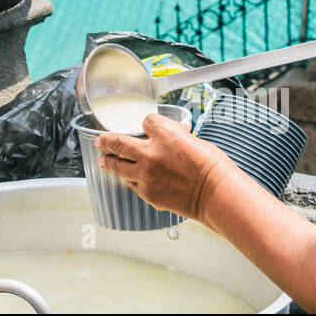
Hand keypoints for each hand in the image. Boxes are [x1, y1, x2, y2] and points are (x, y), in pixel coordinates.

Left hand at [95, 112, 237, 222]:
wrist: (215, 194)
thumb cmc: (211, 168)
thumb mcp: (194, 141)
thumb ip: (177, 137)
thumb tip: (175, 134)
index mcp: (164, 133)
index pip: (146, 121)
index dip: (146, 123)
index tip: (145, 125)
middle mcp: (150, 153)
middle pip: (118, 143)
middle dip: (106, 141)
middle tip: (99, 141)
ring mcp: (146, 175)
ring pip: (118, 166)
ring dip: (109, 163)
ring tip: (102, 161)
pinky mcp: (148, 193)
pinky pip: (133, 185)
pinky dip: (131, 181)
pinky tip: (129, 180)